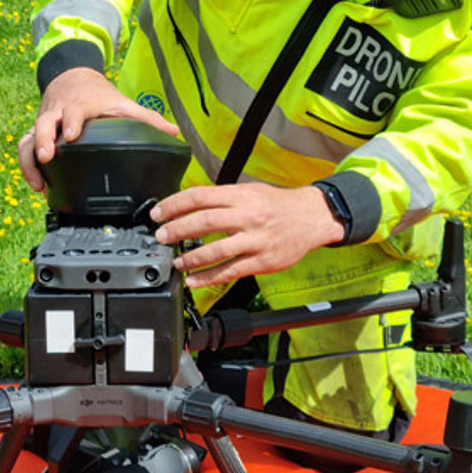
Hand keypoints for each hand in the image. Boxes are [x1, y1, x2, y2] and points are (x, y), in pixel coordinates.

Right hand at [19, 68, 180, 191]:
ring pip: (28, 138)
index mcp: (79, 105)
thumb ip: (146, 118)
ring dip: (30, 160)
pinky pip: (24, 148)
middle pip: (43, 124)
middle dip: (42, 141)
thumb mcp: (122, 103)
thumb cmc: (98, 96)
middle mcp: (57, 113)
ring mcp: (44, 123)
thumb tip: (174, 131)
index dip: (71, 121)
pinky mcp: (35, 133)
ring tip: (38, 183)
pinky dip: (27, 167)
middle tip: (46, 157)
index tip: (72, 134)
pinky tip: (37, 185)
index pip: (73, 111)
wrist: (72, 78)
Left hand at [150, 183, 344, 288]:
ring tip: (177, 262)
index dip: (175, 204)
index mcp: (241, 195)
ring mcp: (255, 239)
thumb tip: (191, 203)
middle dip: (178, 230)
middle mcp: (247, 215)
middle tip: (161, 237)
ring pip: (217, 250)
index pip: (200, 196)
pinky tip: (194, 281)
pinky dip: (209, 277)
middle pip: (205, 221)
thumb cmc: (278, 205)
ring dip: (191, 258)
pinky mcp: (262, 260)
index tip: (159, 213)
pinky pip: (231, 270)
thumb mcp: (251, 191)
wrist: (312, 218)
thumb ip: (223, 198)